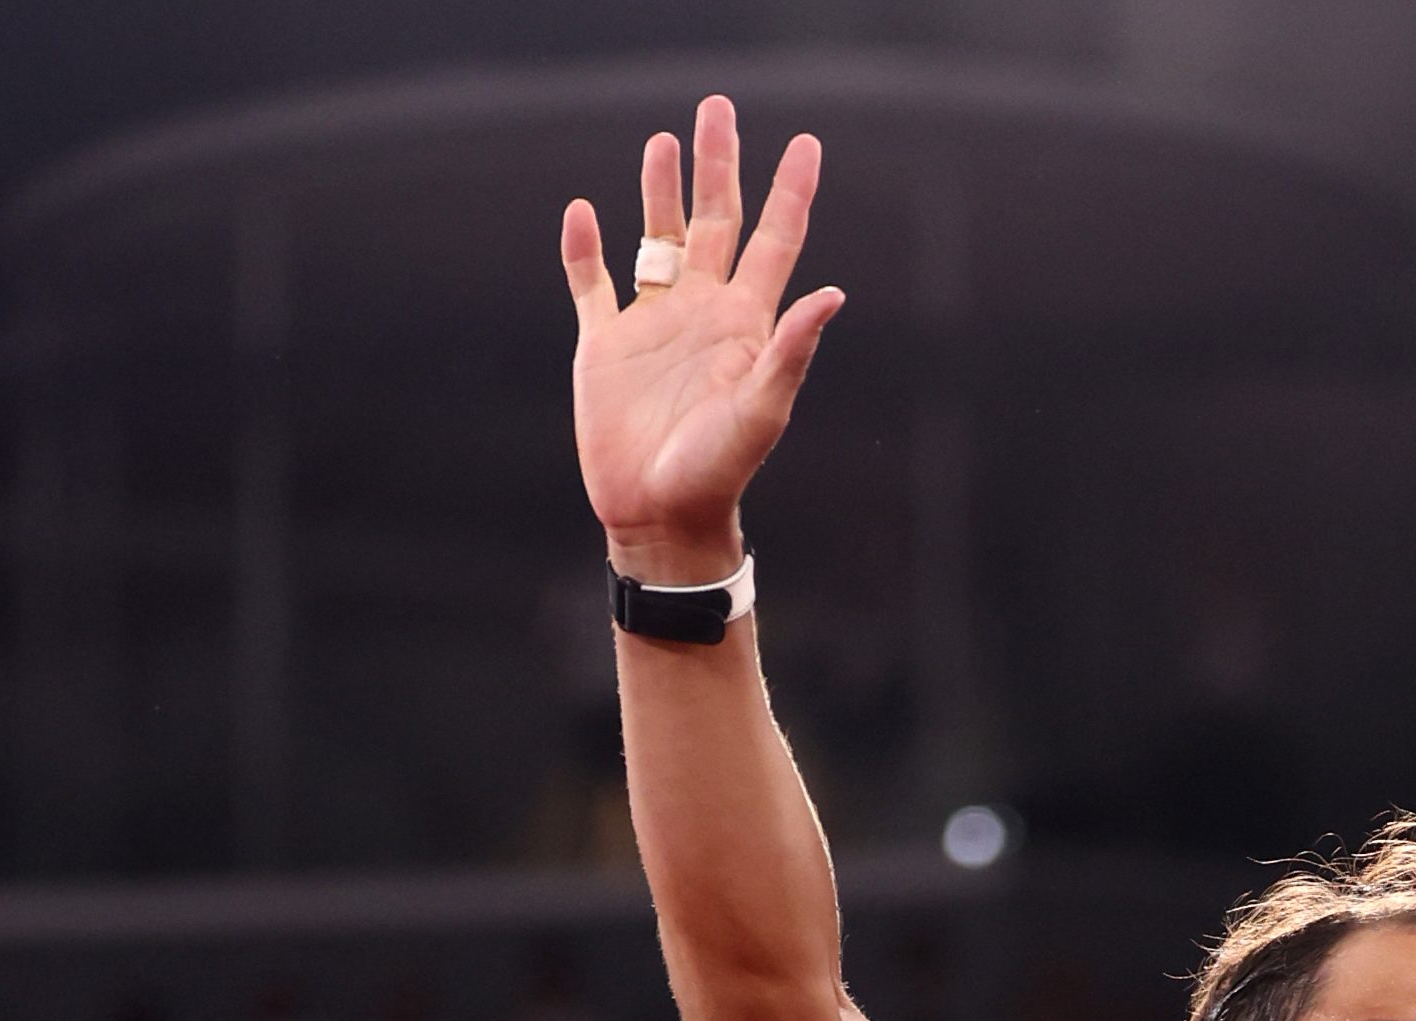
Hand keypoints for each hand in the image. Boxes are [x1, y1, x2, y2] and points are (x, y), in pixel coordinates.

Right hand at [562, 96, 842, 583]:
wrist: (660, 517)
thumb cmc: (719, 473)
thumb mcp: (762, 411)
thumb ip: (792, 350)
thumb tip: (833, 294)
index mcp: (745, 323)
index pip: (774, 241)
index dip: (790, 192)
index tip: (806, 143)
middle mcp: (702, 313)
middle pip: (713, 221)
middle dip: (717, 165)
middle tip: (716, 108)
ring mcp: (653, 325)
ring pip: (657, 240)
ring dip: (659, 192)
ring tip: (662, 142)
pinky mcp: (605, 347)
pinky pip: (593, 285)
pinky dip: (585, 249)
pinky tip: (582, 212)